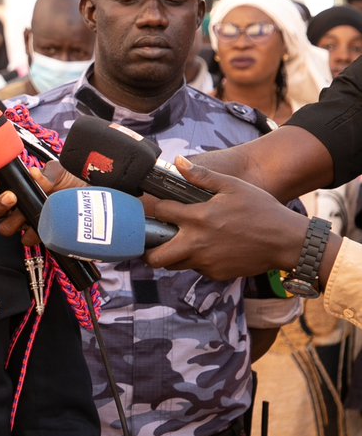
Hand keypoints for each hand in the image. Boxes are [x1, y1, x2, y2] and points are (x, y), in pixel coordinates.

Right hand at [0, 161, 81, 244]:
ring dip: (11, 222)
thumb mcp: (58, 172)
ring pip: (4, 228)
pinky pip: (25, 239)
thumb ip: (45, 173)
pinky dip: (32, 233)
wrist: (92, 200)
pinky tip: (41, 225)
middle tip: (11, 197)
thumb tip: (33, 174)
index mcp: (12, 187)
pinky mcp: (37, 234)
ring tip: (24, 212)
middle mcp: (13, 206)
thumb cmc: (70, 183)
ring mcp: (24, 221)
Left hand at [143, 156, 310, 279]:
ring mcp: (206, 262)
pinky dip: (195, 262)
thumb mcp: (232, 186)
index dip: (155, 208)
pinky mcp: (216, 274)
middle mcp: (196, 244)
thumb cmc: (262, 210)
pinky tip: (205, 250)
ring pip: (173, 266)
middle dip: (148, 250)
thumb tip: (178, 161)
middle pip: (156, 256)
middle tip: (151, 241)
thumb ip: (202, 176)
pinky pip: (196, 269)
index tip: (157, 207)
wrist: (287, 241)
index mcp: (197, 218)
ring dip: (170, 256)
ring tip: (175, 244)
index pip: (160, 212)